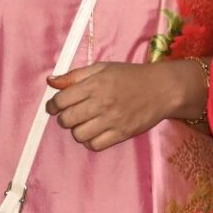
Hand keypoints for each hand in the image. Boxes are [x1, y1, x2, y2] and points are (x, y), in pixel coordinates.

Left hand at [45, 61, 182, 150]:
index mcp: (95, 84)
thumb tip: (50, 81)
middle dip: (64, 118)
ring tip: (84, 123)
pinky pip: (95, 145)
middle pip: (67, 119)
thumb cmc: (130, 76)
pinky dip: (91, 141)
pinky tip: (95, 132)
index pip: (61, 100)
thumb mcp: (102, 68)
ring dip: (77, 130)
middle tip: (70, 114)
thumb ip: (75, 75)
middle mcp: (102, 102)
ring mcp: (112, 120)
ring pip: (79, 134)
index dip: (53, 105)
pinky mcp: (122, 134)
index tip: (54, 106)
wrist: (161, 89)